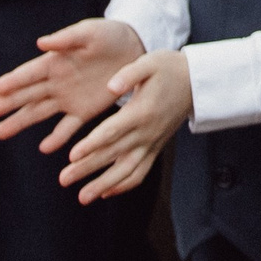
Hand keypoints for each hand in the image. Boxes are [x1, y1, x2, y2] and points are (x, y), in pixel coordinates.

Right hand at [0, 18, 145, 154]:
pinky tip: (44, 148)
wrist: (134, 49)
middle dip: (9, 103)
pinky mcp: (85, 111)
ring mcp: (68, 98)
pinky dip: (57, 137)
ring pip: (39, 112)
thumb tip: (41, 43)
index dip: (13, 81)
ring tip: (0, 132)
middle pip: (28, 95)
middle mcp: (56, 82)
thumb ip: (66, 39)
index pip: (29, 73)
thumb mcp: (90, 32)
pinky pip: (68, 126)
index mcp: (55, 62)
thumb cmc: (109, 35)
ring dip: (21, 122)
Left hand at [58, 48, 192, 203]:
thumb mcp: (150, 62)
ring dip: (104, 185)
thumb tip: (110, 87)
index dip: (92, 144)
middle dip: (88, 169)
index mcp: (141, 111)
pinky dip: (124, 185)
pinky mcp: (155, 148)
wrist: (196, 82)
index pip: (113, 131)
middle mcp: (146, 132)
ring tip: (82, 197)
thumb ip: (129, 74)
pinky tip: (106, 193)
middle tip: (63, 179)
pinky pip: (141, 172)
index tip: (72, 156)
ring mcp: (152, 143)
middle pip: (114, 154)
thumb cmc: (170, 68)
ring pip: (127, 171)